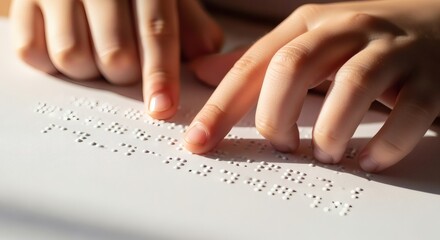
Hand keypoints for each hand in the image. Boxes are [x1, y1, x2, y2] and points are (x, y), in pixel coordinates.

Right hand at [10, 0, 222, 118]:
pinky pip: (33, 53)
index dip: (161, 73)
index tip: (162, 107)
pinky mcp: (21, 4)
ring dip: (89, 70)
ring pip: (73, 57)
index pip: (155, 30)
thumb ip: (190, 23)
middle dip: (125, 74)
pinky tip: (66, 45)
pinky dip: (52, 63)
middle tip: (124, 63)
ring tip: (94, 52)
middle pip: (115, 55)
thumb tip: (204, 56)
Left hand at [184, 0, 439, 171]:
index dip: (221, 107)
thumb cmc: (361, 42)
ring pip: (352, 87)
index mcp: (309, 24)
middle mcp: (347, 29)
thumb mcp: (305, 42)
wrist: (438, 25)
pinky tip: (368, 159)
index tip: (199, 143)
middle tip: (282, 145)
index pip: (253, 66)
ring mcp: (392, 50)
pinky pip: (406, 115)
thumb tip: (202, 73)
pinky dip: (383, 145)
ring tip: (325, 152)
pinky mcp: (430, 79)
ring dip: (330, 131)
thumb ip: (257, 62)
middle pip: (294, 68)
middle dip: (276, 117)